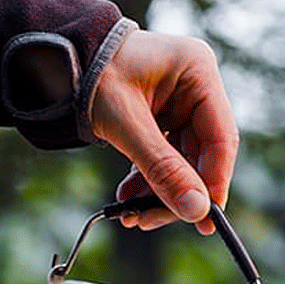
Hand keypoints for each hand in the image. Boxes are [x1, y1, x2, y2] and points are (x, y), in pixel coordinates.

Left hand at [88, 29, 238, 234]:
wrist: (64, 63)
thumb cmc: (94, 73)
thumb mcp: (127, 123)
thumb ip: (162, 168)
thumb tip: (194, 210)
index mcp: (198, 72)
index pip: (221, 139)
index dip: (214, 183)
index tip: (202, 218)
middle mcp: (196, 88)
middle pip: (203, 157)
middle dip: (178, 193)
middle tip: (154, 220)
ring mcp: (182, 106)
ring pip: (183, 164)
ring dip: (159, 194)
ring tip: (133, 215)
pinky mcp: (166, 122)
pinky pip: (166, 161)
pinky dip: (148, 182)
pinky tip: (129, 199)